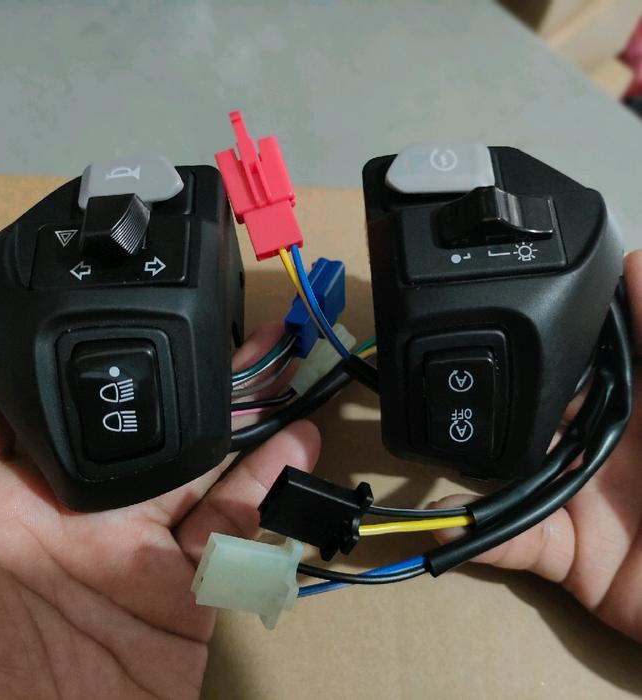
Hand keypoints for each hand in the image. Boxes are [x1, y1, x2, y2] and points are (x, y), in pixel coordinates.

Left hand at [0, 324, 318, 698]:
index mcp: (12, 492)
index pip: (50, 398)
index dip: (82, 347)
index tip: (115, 298)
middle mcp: (80, 510)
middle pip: (141, 420)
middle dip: (183, 370)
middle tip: (220, 319)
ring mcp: (135, 547)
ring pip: (198, 460)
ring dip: (240, 410)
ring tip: (274, 359)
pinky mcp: (182, 592)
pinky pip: (233, 529)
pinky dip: (268, 485)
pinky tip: (296, 443)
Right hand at [434, 250, 641, 643]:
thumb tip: (632, 257)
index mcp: (638, 398)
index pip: (576, 349)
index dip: (537, 320)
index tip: (488, 292)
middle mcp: (602, 440)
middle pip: (532, 401)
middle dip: (489, 383)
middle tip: (440, 364)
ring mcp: (582, 495)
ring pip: (511, 467)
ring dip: (471, 458)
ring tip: (435, 437)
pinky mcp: (570, 552)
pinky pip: (518, 542)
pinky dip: (484, 538)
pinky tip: (447, 528)